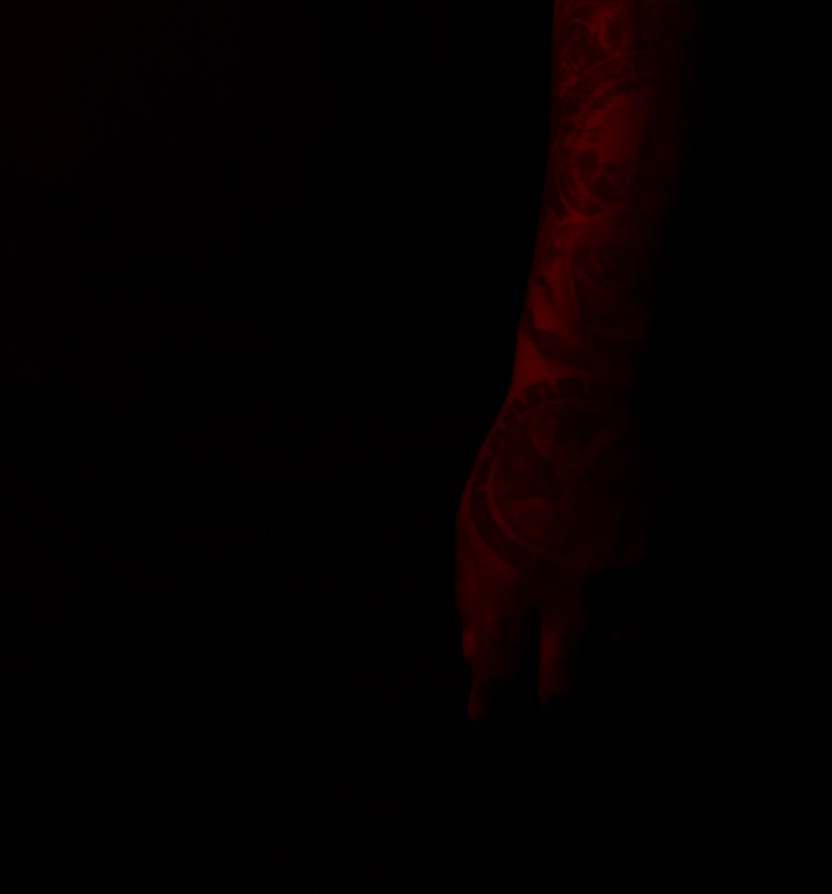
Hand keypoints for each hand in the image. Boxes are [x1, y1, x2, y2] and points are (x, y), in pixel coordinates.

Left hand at [456, 377, 657, 719]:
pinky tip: (622, 595)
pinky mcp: (666, 570)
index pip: (498, 673)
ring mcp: (622, 586)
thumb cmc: (514, 461)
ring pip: (617, 658)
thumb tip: (475, 654)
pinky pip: (654, 619)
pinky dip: (638, 617)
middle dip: (555, 708)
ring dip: (601, 654)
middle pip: (565, 692)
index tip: (484, 730)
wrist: (585, 406)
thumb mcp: (470, 520)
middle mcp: (569, 596)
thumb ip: (470, 591)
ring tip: (588, 628)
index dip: (490, 711)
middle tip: (549, 708)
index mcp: (510, 583)